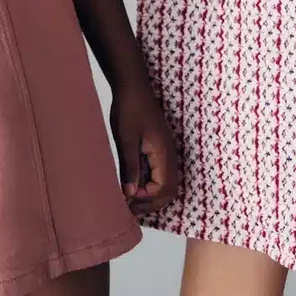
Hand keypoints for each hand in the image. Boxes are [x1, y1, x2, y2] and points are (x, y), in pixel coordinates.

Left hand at [110, 79, 178, 213]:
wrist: (133, 87)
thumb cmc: (129, 109)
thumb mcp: (126, 140)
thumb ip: (130, 167)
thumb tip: (130, 193)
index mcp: (163, 153)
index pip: (162, 188)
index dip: (145, 198)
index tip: (126, 196)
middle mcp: (169, 154)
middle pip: (169, 190)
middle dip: (151, 203)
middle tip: (129, 208)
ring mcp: (166, 151)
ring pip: (166, 183)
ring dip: (150, 195)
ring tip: (130, 200)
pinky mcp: (160, 148)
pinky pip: (160, 173)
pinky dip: (150, 184)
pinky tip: (134, 184)